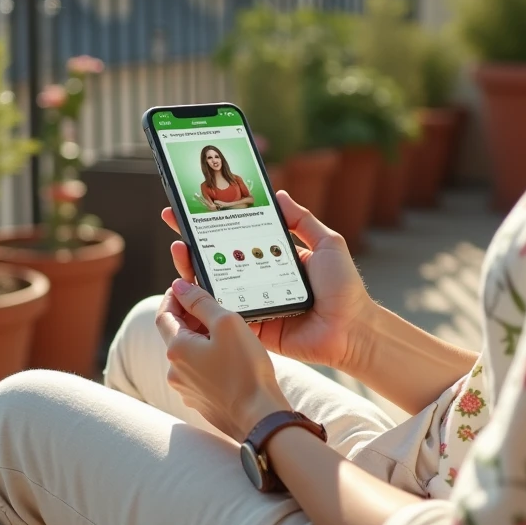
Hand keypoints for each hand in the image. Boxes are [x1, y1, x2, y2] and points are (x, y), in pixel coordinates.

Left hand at [156, 278, 290, 438]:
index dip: (173, 298)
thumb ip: (201, 302)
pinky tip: (229, 358)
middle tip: (210, 306)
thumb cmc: (245, 369)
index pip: (163, 315)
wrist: (259, 417)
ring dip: (200, 340)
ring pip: (188, 355)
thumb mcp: (227, 323)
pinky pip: (199, 373)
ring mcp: (186, 389)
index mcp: (176, 349)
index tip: (184, 287)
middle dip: (189, 318)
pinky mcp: (200, 401)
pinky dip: (208, 359)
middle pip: (175, 335)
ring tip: (225, 332)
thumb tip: (180, 287)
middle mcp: (174, 371)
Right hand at [160, 190, 375, 371]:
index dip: (216, 222)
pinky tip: (187, 286)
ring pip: (214, 285)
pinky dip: (203, 302)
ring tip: (179, 249)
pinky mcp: (251, 326)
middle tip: (173, 221)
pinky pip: (222, 314)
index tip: (195, 206)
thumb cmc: (345, 288)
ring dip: (191, 267)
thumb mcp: (327, 244)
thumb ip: (302, 220)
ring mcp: (253, 302)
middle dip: (193, 240)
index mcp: (274, 259)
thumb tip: (278, 194)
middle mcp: (259, 278)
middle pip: (218, 258)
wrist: (352, 330)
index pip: (238, 236)